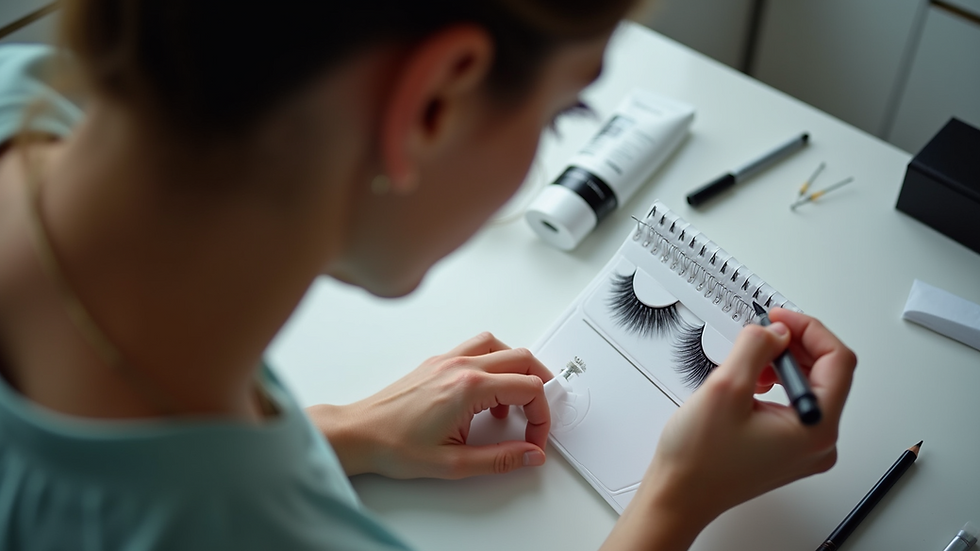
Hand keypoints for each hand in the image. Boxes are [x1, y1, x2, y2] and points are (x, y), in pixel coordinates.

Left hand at [306, 332, 552, 478]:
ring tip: (512, 403)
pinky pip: (477, 349)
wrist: (358, 433)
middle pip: (522, 358)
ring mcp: (448, 359)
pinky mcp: (437, 362)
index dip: (541, 416)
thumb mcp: (454, 465)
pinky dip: (493, 364)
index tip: (534, 440)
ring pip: (500, 346)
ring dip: (516, 370)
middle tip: (537, 416)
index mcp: (469, 388)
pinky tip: (485, 395)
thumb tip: (530, 455)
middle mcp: (461, 365)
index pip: (529, 388)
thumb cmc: (394, 446)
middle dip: (540, 386)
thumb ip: (500, 459)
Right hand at [603, 309, 856, 550]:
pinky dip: (776, 384)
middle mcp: (820, 441)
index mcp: (816, 428)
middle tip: (762, 330)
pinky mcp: (788, 449)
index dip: (809, 330)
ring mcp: (805, 448)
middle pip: (827, 373)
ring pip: (809, 387)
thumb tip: (776, 331)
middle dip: (794, 345)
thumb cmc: (699, 459)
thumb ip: (756, 348)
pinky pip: (794, 404)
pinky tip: (750, 383)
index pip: (838, 361)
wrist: (679, 495)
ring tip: (749, 362)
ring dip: (783, 364)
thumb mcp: (726, 387)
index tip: (779, 317)